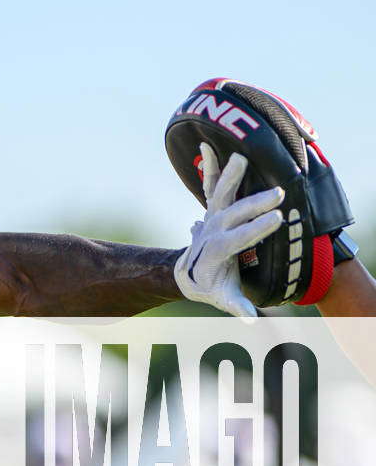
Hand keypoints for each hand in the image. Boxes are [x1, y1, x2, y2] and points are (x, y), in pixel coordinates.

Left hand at [174, 143, 284, 316]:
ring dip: (229, 176)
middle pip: (233, 214)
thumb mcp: (224, 299)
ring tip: (240, 157)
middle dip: (255, 204)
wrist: (188, 274)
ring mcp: (211, 216)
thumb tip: (249, 319)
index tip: (278, 220)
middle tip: (278, 195)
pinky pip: (208, 184)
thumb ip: (236, 307)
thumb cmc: (212, 287)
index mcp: (217, 251)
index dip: (256, 230)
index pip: (238, 239)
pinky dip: (208, 166)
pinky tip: (205, 146)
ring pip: (219, 193)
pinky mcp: (212, 208)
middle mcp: (212, 230)